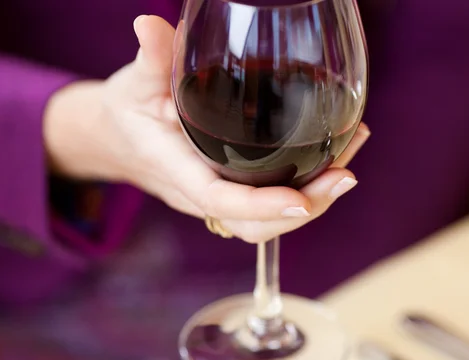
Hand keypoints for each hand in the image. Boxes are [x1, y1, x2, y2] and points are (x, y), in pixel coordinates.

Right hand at [44, 15, 369, 243]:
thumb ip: (151, 60)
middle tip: (345, 175)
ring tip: (349, 162)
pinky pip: (270, 203)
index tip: (301, 200)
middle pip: (255, 225)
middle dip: (304, 208)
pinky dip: (306, 187)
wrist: (120, 139)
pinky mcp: (232, 189)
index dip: (260, 206)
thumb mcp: (136, 83)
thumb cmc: (128, 111)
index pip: (219, 200)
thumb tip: (150, 26)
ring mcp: (219, 196)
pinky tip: (334, 157)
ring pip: (268, 220)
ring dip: (314, 199)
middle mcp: (200, 195)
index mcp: (177, 171)